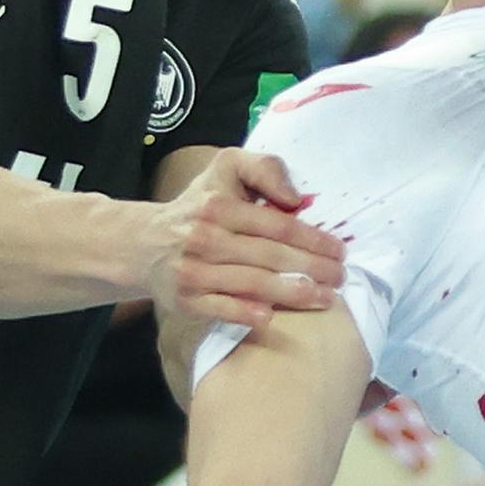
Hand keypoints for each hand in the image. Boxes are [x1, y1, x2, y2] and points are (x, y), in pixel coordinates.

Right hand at [143, 149, 345, 330]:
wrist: (144, 242)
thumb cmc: (199, 204)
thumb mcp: (227, 168)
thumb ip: (265, 169)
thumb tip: (294, 199)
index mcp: (219, 205)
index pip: (276, 225)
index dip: (312, 239)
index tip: (339, 250)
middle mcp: (205, 238)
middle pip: (270, 257)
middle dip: (312, 268)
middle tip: (340, 277)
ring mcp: (193, 272)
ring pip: (251, 284)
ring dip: (292, 294)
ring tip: (325, 299)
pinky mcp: (185, 300)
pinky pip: (221, 309)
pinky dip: (246, 314)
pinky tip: (272, 317)